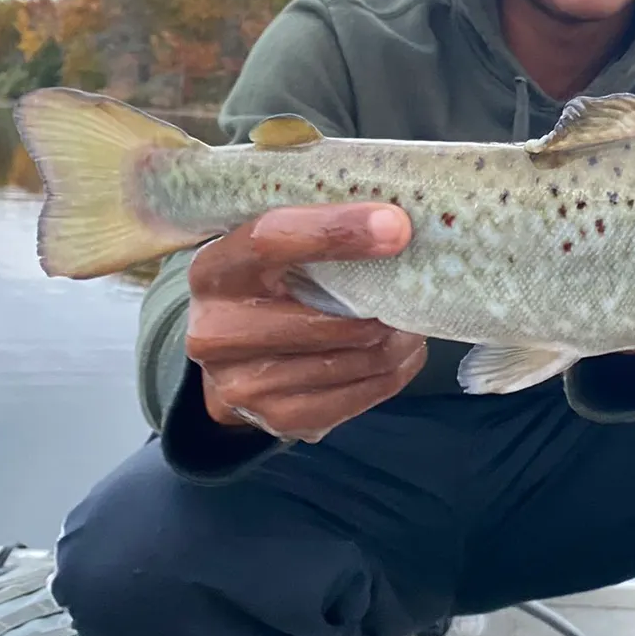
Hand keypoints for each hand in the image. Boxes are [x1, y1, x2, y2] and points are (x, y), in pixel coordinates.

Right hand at [185, 203, 423, 441]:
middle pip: (329, 321)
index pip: (272, 240)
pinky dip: (394, 372)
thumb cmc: (267, 285)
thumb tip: (396, 217)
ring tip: (411, 320)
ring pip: (353, 360)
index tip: (397, 226)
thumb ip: (316, 229)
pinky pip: (360, 396)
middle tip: (419, 289)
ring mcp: (244, 383)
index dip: (337, 231)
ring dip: (397, 341)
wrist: (228, 358)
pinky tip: (400, 352)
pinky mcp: (277, 418)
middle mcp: (217, 331)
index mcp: (216, 269)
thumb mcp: (271, 249)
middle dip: (386, 306)